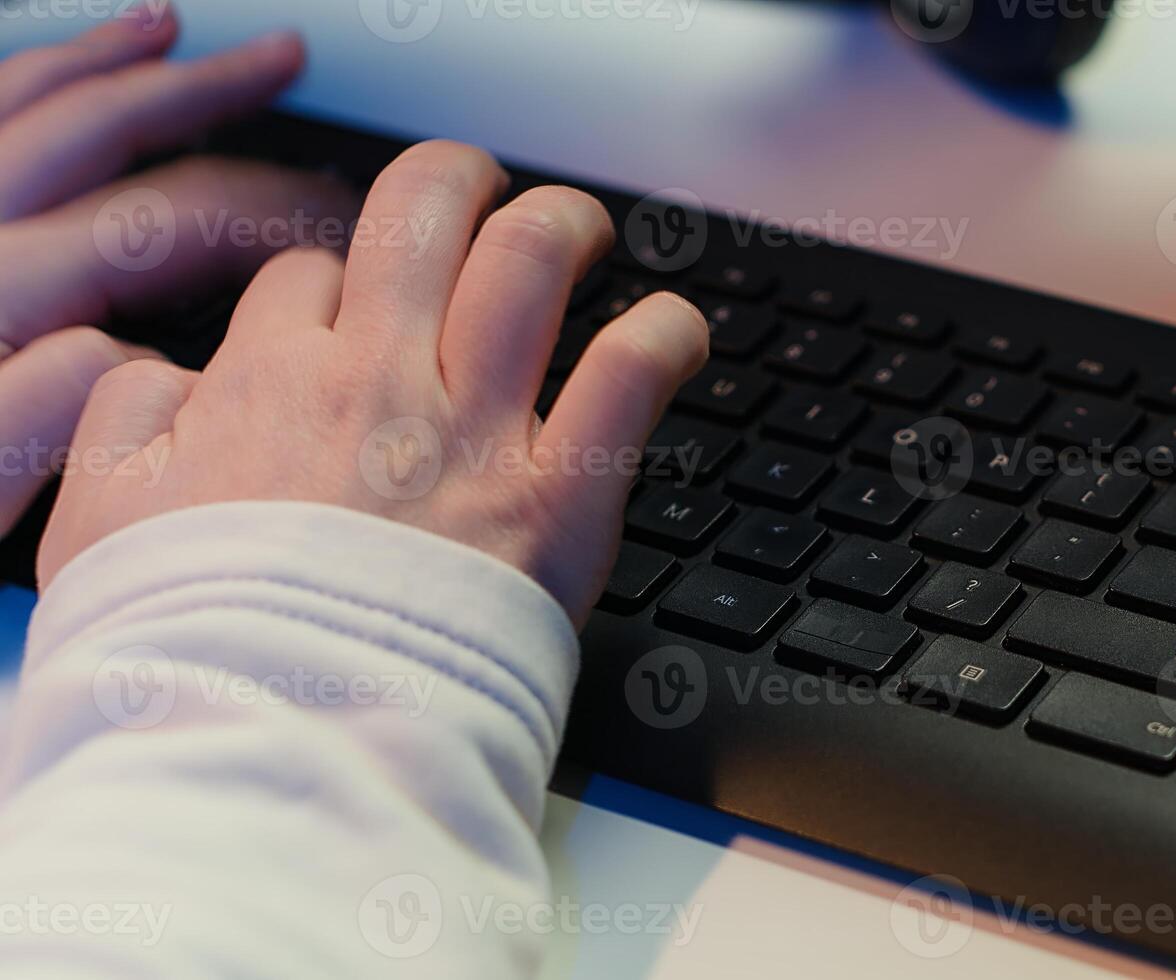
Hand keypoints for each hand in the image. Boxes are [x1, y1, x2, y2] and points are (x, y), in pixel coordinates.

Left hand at [0, 7, 356, 532]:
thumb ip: (36, 418)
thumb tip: (126, 358)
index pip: (171, 224)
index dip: (274, 213)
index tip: (341, 225)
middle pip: (111, 137)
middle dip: (222, 107)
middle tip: (294, 95)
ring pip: (31, 99)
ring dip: (118, 62)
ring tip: (182, 33)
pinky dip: (21, 73)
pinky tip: (53, 65)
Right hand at [38, 140, 709, 621]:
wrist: (277, 736)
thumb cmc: (193, 648)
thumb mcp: (99, 524)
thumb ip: (125, 427)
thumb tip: (161, 378)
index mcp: (268, 381)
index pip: (311, 277)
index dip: (337, 285)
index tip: (356, 316)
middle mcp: (378, 379)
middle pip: (423, 211)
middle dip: (457, 181)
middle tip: (482, 194)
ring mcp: (473, 429)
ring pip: (530, 257)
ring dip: (563, 223)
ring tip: (583, 229)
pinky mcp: (557, 493)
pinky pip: (630, 371)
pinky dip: (665, 334)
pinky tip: (675, 331)